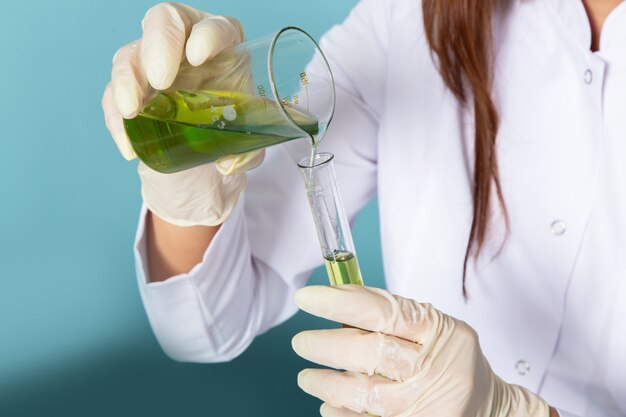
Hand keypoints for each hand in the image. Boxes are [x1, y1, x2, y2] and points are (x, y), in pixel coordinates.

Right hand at [101, 2, 262, 225]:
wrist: (209, 151)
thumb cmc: (235, 128)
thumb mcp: (250, 138)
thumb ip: (248, 151)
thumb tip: (228, 162)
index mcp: (222, 45)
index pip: (215, 25)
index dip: (207, 34)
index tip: (198, 56)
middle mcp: (184, 45)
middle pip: (164, 22)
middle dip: (158, 46)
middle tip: (160, 80)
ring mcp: (153, 63)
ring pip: (130, 55)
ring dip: (127, 81)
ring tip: (131, 111)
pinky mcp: (132, 88)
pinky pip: (114, 95)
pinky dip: (116, 120)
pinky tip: (127, 144)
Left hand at [292, 285, 549, 416]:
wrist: (489, 410)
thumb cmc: (452, 362)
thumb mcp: (435, 329)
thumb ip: (392, 316)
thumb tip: (335, 301)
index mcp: (440, 332)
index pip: (384, 311)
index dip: (341, 303)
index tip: (307, 299)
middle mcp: (436, 368)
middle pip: (371, 352)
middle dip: (327, 346)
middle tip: (301, 342)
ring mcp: (427, 404)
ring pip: (365, 393)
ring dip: (327, 383)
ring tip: (307, 377)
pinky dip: (341, 413)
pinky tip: (329, 403)